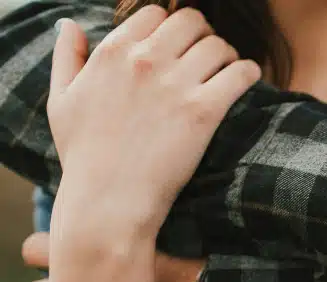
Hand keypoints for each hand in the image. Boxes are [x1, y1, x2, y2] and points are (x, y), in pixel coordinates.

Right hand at [49, 6, 259, 236]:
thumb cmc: (84, 157)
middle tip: (207, 57)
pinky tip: (246, 80)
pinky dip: (248, 72)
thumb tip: (68, 23)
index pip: (154, 13)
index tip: (178, 46)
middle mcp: (145, 61)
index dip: (170, 27)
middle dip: (202, 35)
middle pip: (191, 21)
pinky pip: (240, 72)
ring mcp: (176, 85)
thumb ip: (67, 57)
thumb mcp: (61, 102)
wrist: (108, 202)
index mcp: (113, 52)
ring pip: (218, 44)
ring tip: (226, 73)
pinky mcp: (203, 111)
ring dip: (226, 55)